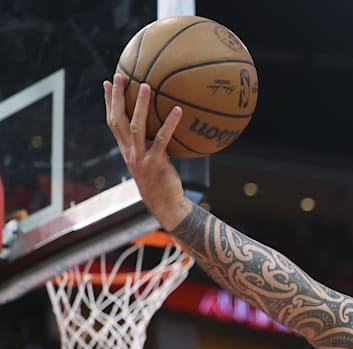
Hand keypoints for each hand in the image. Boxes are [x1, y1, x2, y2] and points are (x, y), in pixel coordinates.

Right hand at [103, 74, 187, 227]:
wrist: (164, 204)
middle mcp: (129, 151)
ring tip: (146, 86)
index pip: (112, 122)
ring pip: (136, 126)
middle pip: (117, 120)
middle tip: (119, 75)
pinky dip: (169, 123)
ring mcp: (140, 157)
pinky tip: (178, 110)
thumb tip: (161, 127)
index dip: (108, 103)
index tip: (107, 83)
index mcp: (126, 149)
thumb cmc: (161, 181)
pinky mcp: (155, 162)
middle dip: (116, 97)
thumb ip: (151, 144)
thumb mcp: (151, 160)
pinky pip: (162, 139)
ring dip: (139, 105)